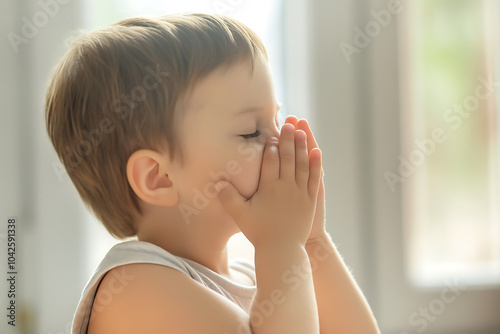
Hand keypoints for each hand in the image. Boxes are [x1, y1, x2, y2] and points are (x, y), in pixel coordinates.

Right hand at [216, 123, 322, 248]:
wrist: (282, 250)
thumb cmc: (259, 233)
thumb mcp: (240, 215)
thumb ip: (229, 197)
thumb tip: (218, 181)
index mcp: (269, 188)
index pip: (271, 162)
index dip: (272, 147)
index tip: (272, 134)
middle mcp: (286, 187)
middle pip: (287, 158)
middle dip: (288, 139)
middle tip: (289, 124)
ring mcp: (300, 193)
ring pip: (302, 164)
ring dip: (302, 147)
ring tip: (302, 131)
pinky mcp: (310, 200)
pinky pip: (314, 178)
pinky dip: (316, 164)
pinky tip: (317, 152)